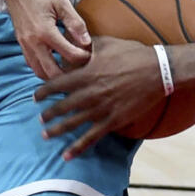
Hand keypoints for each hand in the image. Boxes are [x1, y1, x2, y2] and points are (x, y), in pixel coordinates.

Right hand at [2, 0, 91, 78]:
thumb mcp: (62, 3)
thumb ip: (75, 23)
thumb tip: (87, 41)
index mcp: (45, 32)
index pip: (69, 55)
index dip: (83, 58)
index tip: (92, 55)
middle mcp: (33, 43)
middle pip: (52, 73)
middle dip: (68, 75)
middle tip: (81, 70)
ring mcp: (24, 44)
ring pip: (39, 72)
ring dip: (54, 75)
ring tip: (68, 70)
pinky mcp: (21, 43)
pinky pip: (32, 63)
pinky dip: (43, 68)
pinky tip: (54, 62)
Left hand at [35, 36, 163, 158]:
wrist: (158, 71)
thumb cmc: (133, 54)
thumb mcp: (107, 43)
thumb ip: (87, 45)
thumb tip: (72, 40)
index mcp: (86, 74)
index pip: (57, 85)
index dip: (43, 92)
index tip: (36, 96)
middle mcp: (90, 93)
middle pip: (61, 107)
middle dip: (47, 114)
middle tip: (40, 118)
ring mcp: (101, 109)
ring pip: (72, 123)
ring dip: (56, 131)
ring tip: (46, 135)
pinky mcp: (113, 120)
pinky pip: (91, 137)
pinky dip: (78, 148)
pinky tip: (67, 155)